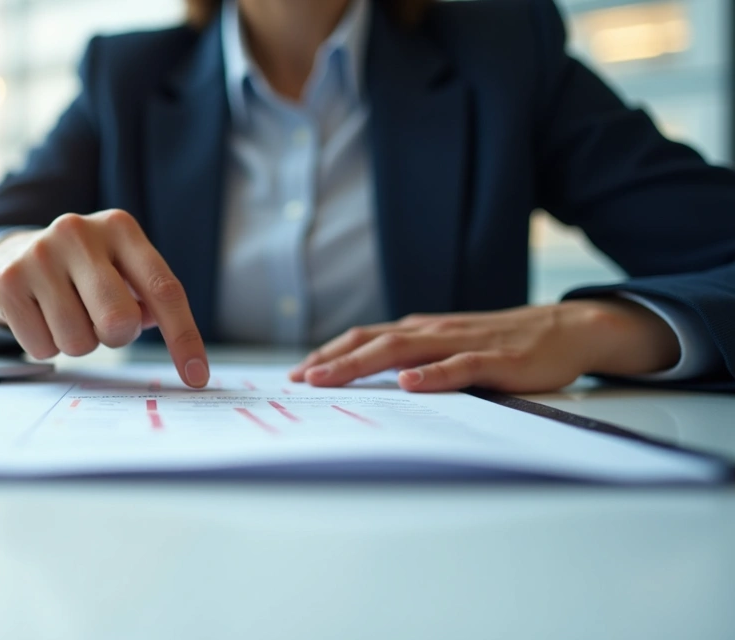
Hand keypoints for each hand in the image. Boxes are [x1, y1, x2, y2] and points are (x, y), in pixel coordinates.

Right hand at [0, 209, 209, 387]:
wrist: (12, 257)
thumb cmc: (83, 273)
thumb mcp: (121, 270)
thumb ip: (150, 299)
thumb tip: (180, 347)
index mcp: (120, 227)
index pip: (163, 289)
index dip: (184, 337)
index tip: (197, 376)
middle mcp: (79, 232)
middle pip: (120, 321)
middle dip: (116, 337)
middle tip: (101, 324)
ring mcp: (39, 254)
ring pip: (79, 341)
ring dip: (78, 342)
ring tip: (66, 314)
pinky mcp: (8, 281)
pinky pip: (43, 347)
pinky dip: (46, 345)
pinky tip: (40, 317)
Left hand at [288, 300, 680, 392]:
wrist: (567, 329)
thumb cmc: (502, 343)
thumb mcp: (450, 348)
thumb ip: (415, 359)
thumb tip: (369, 381)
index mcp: (421, 330)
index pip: (364, 338)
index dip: (329, 353)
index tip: (296, 374)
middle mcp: (434, 331)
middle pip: (373, 342)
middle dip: (332, 360)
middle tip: (299, 380)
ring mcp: (464, 342)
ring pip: (404, 350)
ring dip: (361, 364)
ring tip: (329, 378)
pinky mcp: (496, 359)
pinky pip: (459, 366)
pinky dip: (432, 375)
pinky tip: (409, 383)